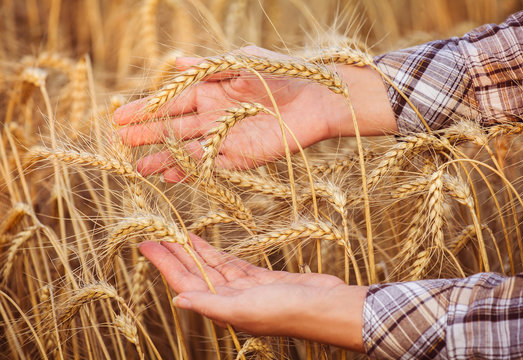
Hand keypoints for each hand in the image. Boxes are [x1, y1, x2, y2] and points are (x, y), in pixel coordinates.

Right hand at [113, 46, 395, 181]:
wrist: (316, 99)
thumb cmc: (281, 73)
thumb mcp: (243, 61)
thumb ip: (210, 66)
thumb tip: (175, 63)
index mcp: (210, 89)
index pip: (170, 102)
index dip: (145, 109)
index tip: (119, 117)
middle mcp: (213, 115)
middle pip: (173, 128)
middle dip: (147, 135)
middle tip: (120, 143)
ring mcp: (225, 137)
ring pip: (186, 150)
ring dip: (163, 159)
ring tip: (139, 169)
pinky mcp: (240, 157)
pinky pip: (209, 165)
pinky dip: (189, 171)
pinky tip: (170, 176)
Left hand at [139, 234, 366, 351]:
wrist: (324, 305)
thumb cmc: (286, 311)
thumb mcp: (244, 309)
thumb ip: (210, 304)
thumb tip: (178, 301)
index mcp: (222, 308)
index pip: (184, 282)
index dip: (164, 264)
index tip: (146, 246)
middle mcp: (229, 299)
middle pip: (194, 272)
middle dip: (173, 254)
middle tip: (153, 235)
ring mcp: (244, 288)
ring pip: (211, 266)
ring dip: (192, 251)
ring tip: (174, 234)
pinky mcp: (259, 278)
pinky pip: (230, 263)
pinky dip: (216, 253)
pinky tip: (204, 245)